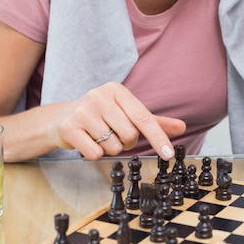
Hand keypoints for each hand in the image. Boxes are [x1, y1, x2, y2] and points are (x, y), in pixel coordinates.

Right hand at [47, 82, 185, 160]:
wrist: (62, 119)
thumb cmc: (100, 116)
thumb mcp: (126, 114)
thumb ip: (153, 122)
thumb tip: (182, 127)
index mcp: (116, 90)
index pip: (143, 117)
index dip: (158, 137)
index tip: (169, 154)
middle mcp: (99, 96)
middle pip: (129, 134)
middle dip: (126, 142)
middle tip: (114, 135)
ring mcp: (83, 110)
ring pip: (113, 146)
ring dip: (110, 148)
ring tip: (98, 136)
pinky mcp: (69, 127)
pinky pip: (95, 153)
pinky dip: (95, 153)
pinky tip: (87, 142)